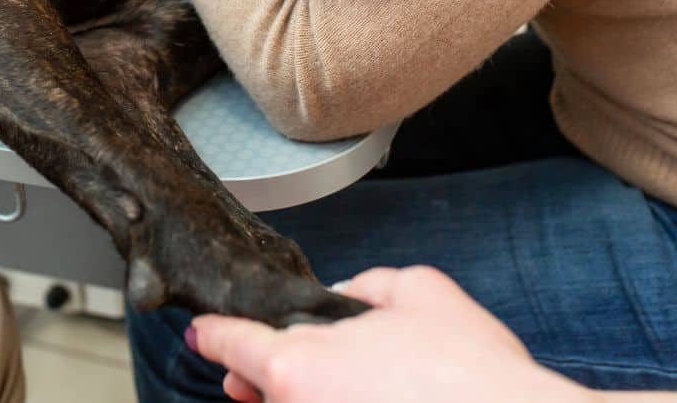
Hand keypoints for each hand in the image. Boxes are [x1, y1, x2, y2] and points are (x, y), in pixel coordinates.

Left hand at [190, 266, 594, 402]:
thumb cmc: (472, 376)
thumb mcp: (418, 291)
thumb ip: (365, 285)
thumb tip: (347, 297)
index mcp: (297, 365)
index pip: (231, 343)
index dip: (216, 331)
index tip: (205, 331)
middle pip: (261, 389)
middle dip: (263, 375)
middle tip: (278, 366)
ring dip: (307, 396)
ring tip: (351, 383)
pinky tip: (371, 395)